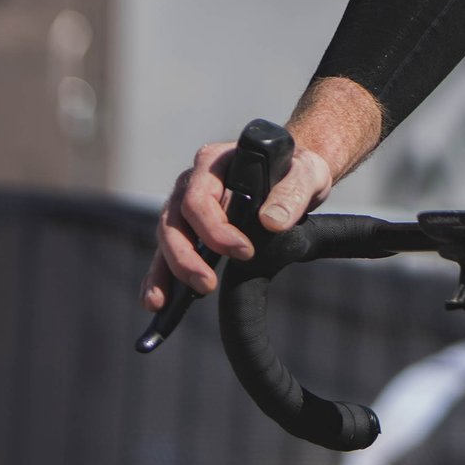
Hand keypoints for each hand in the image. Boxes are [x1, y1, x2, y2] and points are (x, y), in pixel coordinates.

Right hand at [138, 136, 335, 308]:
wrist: (294, 173)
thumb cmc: (296, 168)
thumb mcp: (306, 173)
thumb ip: (292, 192)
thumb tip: (272, 222)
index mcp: (215, 161)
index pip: (200, 199)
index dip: (215, 229)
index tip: (245, 252)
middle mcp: (193, 181)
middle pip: (175, 220)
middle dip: (186, 257)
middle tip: (207, 284)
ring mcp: (186, 204)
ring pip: (166, 237)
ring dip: (166, 271)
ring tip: (165, 303)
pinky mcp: (188, 227)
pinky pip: (167, 251)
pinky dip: (160, 276)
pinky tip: (159, 301)